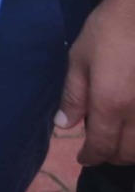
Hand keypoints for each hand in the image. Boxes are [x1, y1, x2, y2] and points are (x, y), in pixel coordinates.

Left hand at [59, 0, 134, 163]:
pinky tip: (133, 127)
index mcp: (110, 105)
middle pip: (127, 153)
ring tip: (115, 142)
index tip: (82, 159)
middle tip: (97, 151)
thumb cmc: (107, 32)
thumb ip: (73, 96)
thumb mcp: (78, 60)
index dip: (90, 157)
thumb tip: (65, 126)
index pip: (101, 146)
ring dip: (129, 150)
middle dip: (109, 157)